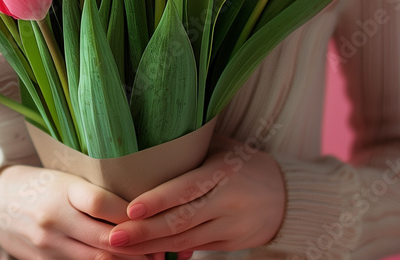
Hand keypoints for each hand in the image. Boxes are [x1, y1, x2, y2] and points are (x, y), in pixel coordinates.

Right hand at [0, 164, 167, 259]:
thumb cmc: (40, 187)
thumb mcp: (65, 179)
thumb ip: (95, 193)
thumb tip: (139, 210)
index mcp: (62, 189)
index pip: (103, 203)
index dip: (133, 214)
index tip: (154, 218)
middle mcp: (54, 218)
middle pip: (105, 238)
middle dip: (138, 246)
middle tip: (161, 248)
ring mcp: (49, 244)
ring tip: (148, 259)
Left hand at [105, 136, 286, 255]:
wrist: (286, 195)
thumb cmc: (239, 162)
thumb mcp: (219, 149)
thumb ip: (187, 153)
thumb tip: (143, 154)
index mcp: (223, 172)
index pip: (187, 188)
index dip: (158, 200)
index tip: (131, 209)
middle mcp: (228, 202)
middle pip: (182, 220)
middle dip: (145, 231)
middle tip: (113, 237)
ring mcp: (231, 226)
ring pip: (185, 240)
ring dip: (150, 247)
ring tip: (119, 247)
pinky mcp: (230, 243)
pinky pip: (196, 249)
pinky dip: (169, 252)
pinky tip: (144, 254)